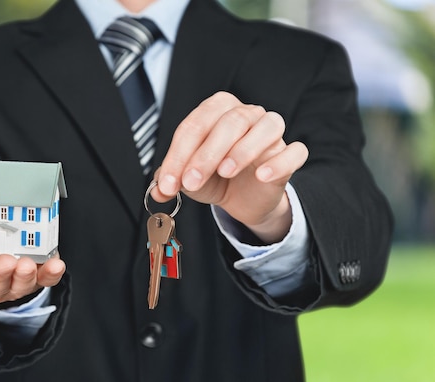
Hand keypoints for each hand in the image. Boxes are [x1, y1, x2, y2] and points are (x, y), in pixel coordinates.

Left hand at [152, 92, 308, 242]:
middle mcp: (246, 114)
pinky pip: (294, 152)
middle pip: (229, 122)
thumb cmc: (215, 178)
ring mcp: (271, 132)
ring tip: (225, 172)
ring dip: (242, 150)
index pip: (195, 125)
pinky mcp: (289, 154)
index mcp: (217, 111)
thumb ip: (171, 180)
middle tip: (191, 181)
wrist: (243, 199)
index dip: (179, 154)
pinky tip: (262, 176)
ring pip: (265, 127)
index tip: (169, 184)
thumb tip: (158, 189)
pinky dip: (279, 162)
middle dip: (206, 154)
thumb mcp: (189, 179)